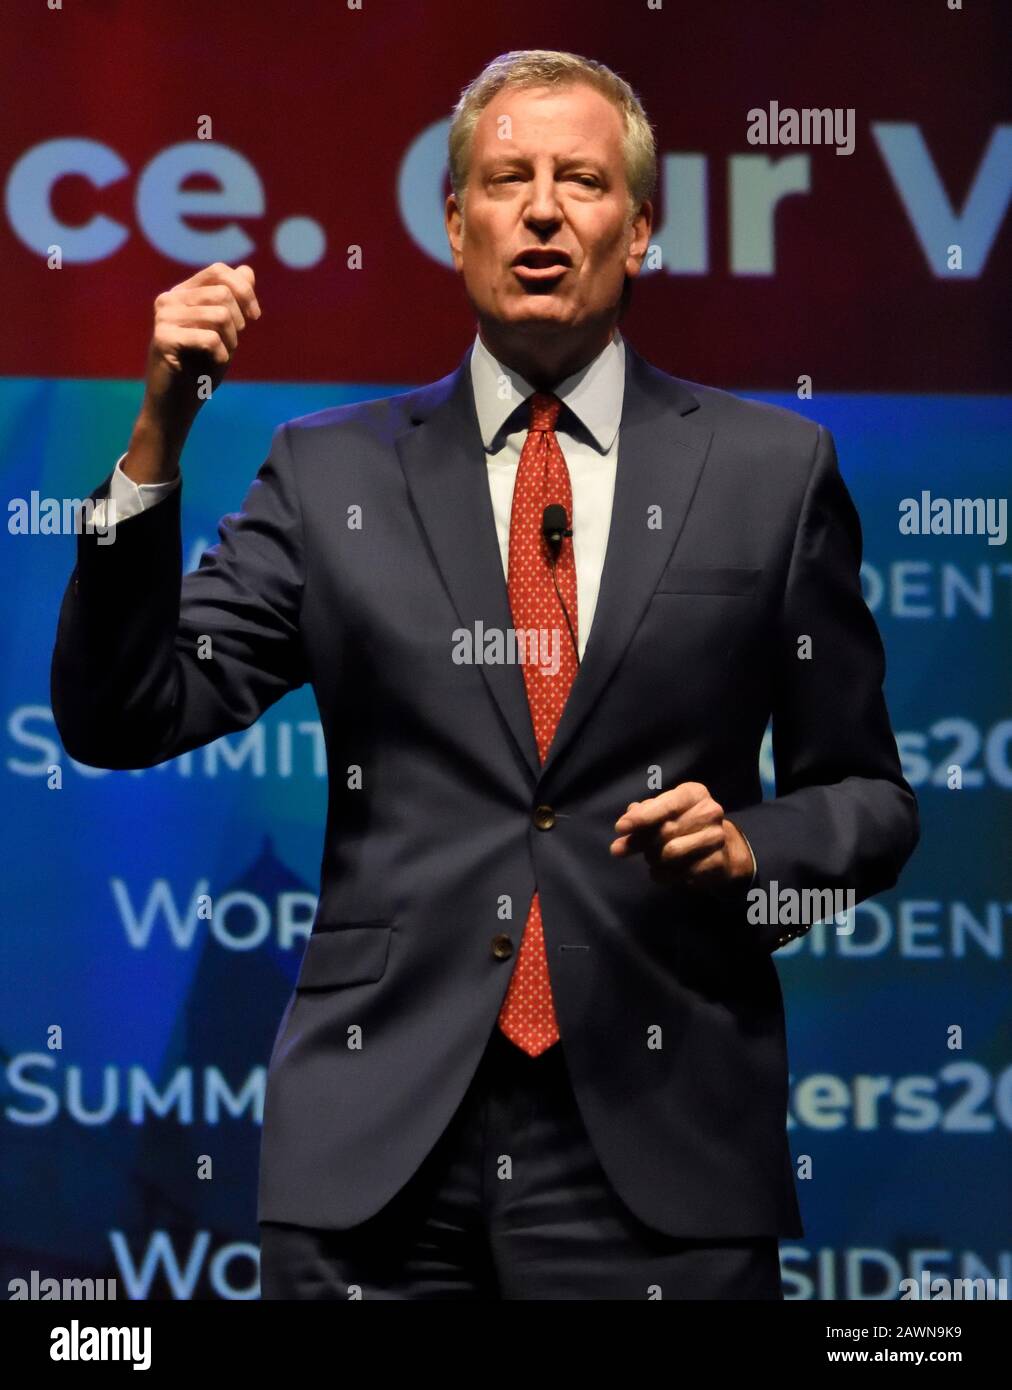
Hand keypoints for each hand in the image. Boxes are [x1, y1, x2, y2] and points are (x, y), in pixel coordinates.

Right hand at [124, 262, 260, 483]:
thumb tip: (247, 270)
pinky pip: (209, 338)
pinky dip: (221, 354)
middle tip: (233, 344)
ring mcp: (164, 317)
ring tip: (220, 355)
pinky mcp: (162, 338)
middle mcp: (169, 299)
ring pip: (219, 314)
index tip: (254, 317)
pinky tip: (213, 363)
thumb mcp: (225, 332)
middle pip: (223, 293)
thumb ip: (234, 301)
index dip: (244, 290)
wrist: (178, 405)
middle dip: (239, 322)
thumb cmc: (201, 369)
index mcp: (183, 293)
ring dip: (230, 341)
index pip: (218, 271)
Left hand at [610, 782, 753, 902]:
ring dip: (652, 859)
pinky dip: (663, 875)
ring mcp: (716, 838)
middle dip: (638, 842)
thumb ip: (642, 815)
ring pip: (670, 853)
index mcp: (694, 794)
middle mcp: (710, 812)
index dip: (641, 817)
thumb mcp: (662, 813)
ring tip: (651, 858)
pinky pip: (680, 873)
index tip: (620, 828)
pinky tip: (663, 871)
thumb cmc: (683, 825)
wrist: (721, 850)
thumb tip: (624, 825)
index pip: (666, 805)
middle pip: (665, 831)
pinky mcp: (717, 862)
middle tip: (621, 849)